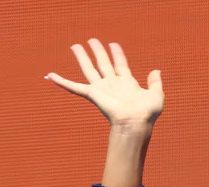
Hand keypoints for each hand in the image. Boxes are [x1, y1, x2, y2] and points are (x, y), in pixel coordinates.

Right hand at [46, 40, 163, 127]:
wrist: (135, 123)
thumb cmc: (147, 114)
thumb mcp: (157, 95)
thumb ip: (156, 82)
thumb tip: (156, 70)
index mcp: (126, 83)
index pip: (120, 64)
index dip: (117, 54)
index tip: (113, 44)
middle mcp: (112, 85)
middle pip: (103, 63)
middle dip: (98, 51)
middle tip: (92, 40)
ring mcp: (101, 89)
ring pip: (89, 69)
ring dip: (82, 57)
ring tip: (75, 46)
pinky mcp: (92, 94)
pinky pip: (74, 87)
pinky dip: (62, 82)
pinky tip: (51, 76)